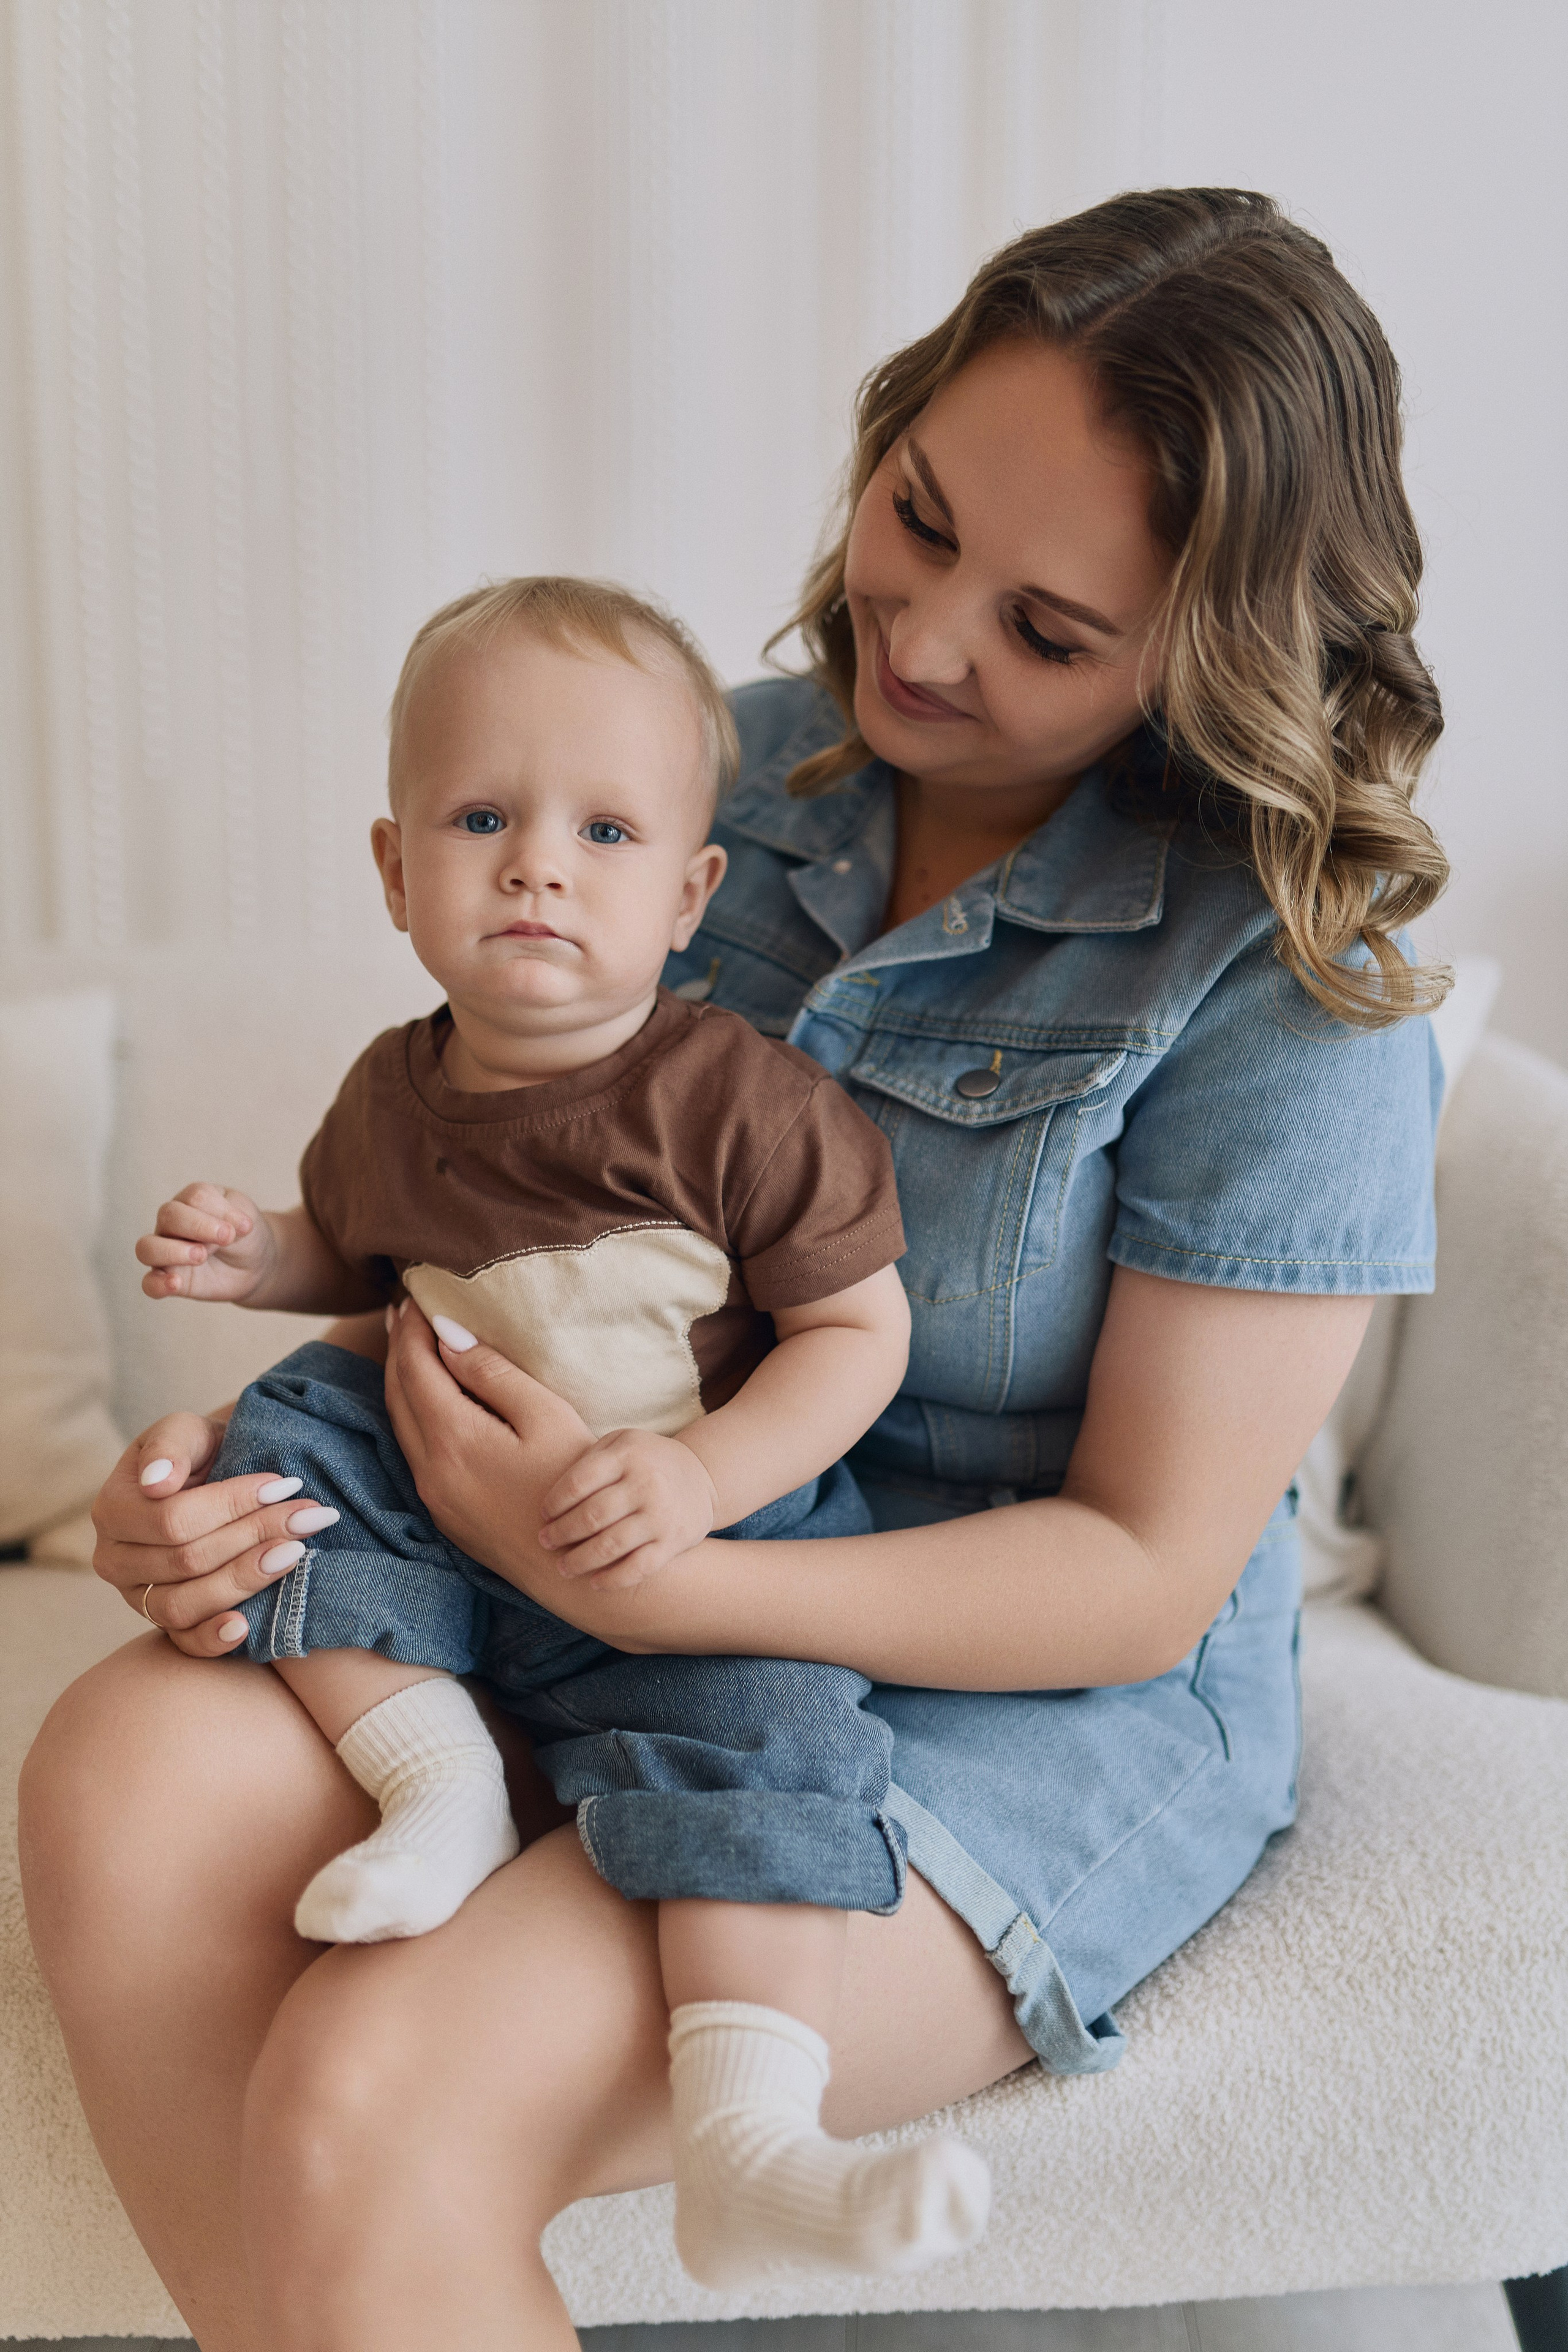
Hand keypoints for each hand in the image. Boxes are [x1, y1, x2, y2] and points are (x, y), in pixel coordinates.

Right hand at [92, 1416, 340, 1657]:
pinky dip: (213, 1639)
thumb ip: (172, 1446)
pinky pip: (183, 1643)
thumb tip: (156, 1481)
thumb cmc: (200, 1452)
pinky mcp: (164, 1624)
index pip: (173, 1519)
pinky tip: (246, 1627)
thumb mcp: (187, 1431)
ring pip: (186, 1604)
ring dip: (246, 1580)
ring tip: (295, 1553)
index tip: (286, 1484)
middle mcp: (115, 1560)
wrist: (214, 1477)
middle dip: (255, 1535)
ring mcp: (138, 1598)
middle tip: (310, 1516)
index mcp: (113, 1510)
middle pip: (187, 1561)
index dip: (232, 1504)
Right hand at [136, 1182, 275, 1302]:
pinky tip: (176, 1283)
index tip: (244, 1226)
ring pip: (147, 1247)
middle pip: (168, 1215)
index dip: (219, 1210)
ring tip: (201, 1256)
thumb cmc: (242, 1235)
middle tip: (226, 1238)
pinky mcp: (169, 1280)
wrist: (253, 1264)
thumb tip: (228, 1226)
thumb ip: (232, 1216)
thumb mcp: (245, 1218)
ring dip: (172, 1251)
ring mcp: (166, 1252)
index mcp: (191, 1202)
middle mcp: (172, 1224)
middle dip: (198, 1226)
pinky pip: (149, 1284)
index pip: (194, 1197)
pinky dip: (158, 1284)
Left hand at [382, 1301, 599, 1599]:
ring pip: (399, 1423)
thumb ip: (492, 1373)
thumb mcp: (545, 1416)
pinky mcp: (441, 1512)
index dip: (414, 1327)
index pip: (416, 1367)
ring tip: (410, 1343)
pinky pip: (411, 1448)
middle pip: (396, 1393)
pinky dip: (410, 1411)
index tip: (418, 1294)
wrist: (574, 1564)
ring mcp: (432, 1494)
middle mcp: (430, 1468)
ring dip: (400, 1379)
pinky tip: (426, 1396)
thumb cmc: (573, 1481)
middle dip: (399, 1347)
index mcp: (454, 1439)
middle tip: (406, 1309)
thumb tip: (446, 1334)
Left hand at [539, 1429, 718, 1587]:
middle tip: (544, 1542)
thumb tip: (548, 1499)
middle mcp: (646, 1483)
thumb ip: (588, 1460)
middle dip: (561, 1533)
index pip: (578, 1482)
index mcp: (627, 1454)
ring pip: (610, 1545)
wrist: (702, 1476)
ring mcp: (661, 1515)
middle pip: (591, 1516)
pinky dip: (612, 1579)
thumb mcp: (621, 1443)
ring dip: (579, 1561)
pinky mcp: (673, 1542)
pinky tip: (593, 1583)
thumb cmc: (646, 1460)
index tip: (543, 1515)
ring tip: (562, 1567)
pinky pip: (637, 1567)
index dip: (554, 1503)